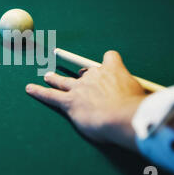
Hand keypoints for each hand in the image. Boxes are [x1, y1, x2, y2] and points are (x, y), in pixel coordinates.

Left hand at [25, 50, 146, 150]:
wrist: (122, 116)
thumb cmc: (136, 108)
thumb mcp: (142, 94)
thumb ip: (138, 92)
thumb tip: (144, 98)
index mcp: (114, 70)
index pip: (110, 58)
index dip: (109, 63)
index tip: (109, 66)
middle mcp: (94, 75)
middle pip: (84, 71)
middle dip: (82, 77)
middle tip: (83, 84)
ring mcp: (80, 88)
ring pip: (63, 80)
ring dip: (54, 78)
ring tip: (47, 76)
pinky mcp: (69, 102)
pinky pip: (51, 95)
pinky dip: (39, 92)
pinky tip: (29, 89)